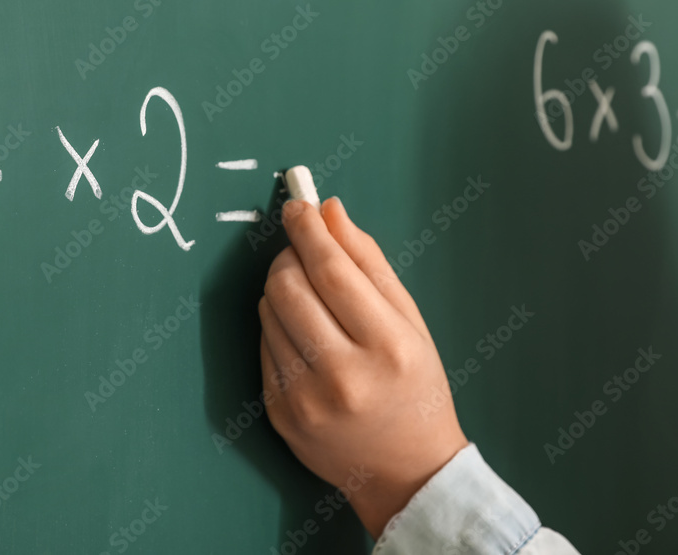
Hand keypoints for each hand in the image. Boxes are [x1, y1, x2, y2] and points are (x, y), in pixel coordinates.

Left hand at [259, 197, 467, 537]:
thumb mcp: (410, 322)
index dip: (308, 230)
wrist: (405, 472)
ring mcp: (304, 398)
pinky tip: (305, 338)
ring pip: (268, 312)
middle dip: (289, 256)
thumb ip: (370, 263)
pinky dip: (277, 326)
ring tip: (312, 303)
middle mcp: (343, 375)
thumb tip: (331, 211)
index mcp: (387, 347)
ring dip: (282, 290)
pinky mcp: (277, 411)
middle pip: (288, 287)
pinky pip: (263, 344)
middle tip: (302, 252)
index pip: (332, 270)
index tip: (298, 206)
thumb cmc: (415, 388)